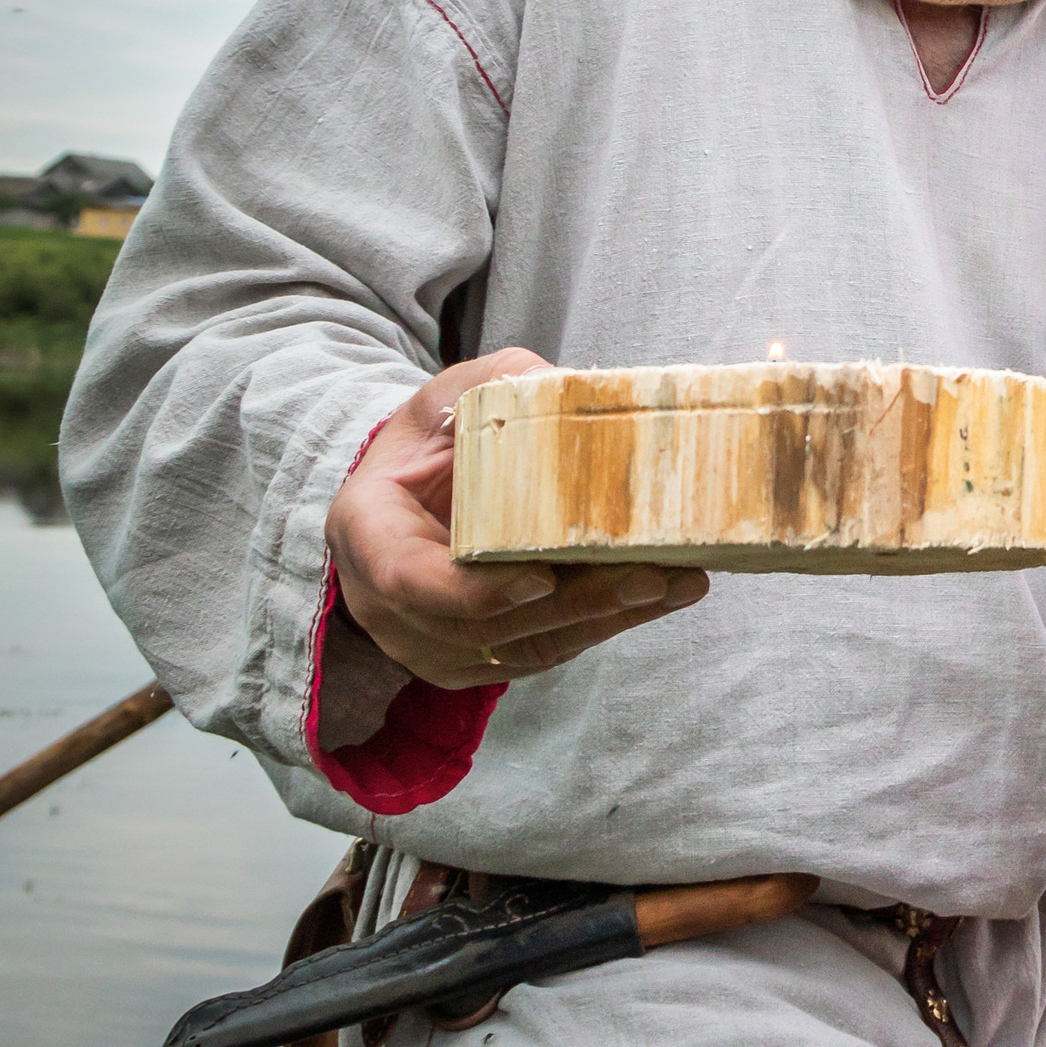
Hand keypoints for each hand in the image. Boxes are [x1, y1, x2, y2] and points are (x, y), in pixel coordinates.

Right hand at [327, 351, 708, 690]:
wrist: (413, 491)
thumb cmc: (431, 441)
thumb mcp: (449, 398)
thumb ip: (499, 386)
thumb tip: (565, 385)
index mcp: (368, 533)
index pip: (411, 579)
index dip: (477, 588)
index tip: (543, 575)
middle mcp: (387, 604)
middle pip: (482, 624)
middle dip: (573, 603)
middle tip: (650, 575)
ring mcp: (428, 642)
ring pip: (521, 646)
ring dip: (605, 619)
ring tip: (677, 583)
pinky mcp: (474, 660)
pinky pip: (541, 652)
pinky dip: (603, 626)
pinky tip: (661, 594)